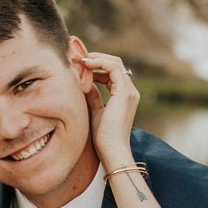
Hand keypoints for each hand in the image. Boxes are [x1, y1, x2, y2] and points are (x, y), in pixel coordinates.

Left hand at [80, 52, 139, 171]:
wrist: (111, 149)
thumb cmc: (102, 137)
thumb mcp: (95, 111)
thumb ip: (93, 97)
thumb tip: (84, 85)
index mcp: (124, 95)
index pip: (112, 72)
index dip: (96, 66)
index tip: (79, 65)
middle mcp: (129, 91)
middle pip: (115, 64)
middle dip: (95, 58)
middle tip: (77, 58)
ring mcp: (129, 91)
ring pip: (115, 63)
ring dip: (96, 59)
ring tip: (79, 60)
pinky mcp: (124, 93)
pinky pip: (113, 68)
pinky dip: (99, 63)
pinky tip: (85, 65)